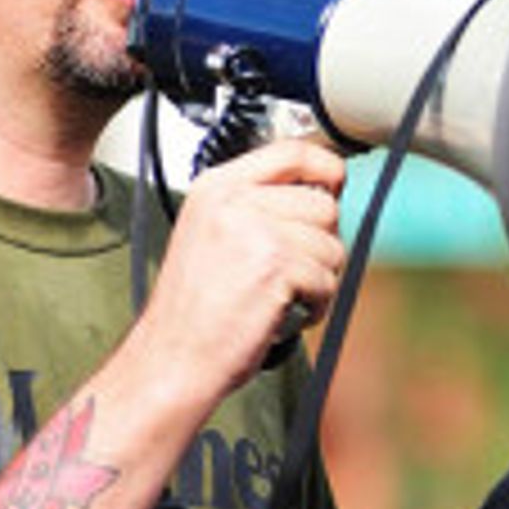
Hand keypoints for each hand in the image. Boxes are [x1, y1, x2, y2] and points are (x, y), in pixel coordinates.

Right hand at [140, 138, 346, 396]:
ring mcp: (255, 230)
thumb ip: (256, 207)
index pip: (291, 152)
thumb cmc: (192, 310)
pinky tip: (285, 312)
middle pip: (323, 203)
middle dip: (321, 242)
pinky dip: (316, 304)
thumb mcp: (211, 234)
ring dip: (319, 278)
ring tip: (285, 295)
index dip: (326, 167)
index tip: (335, 184)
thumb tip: (320, 196)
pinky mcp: (275, 265)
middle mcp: (234, 201)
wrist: (172, 357)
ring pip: (331, 244)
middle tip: (295, 270)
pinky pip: (327, 279)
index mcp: (216, 187)